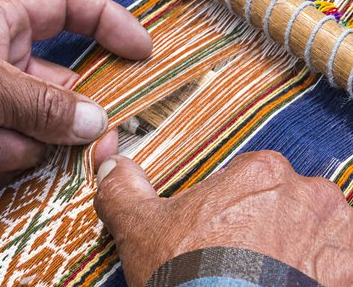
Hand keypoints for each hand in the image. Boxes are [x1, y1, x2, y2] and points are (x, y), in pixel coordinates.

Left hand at [0, 0, 151, 192]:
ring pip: (37, 134)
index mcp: (4, 26)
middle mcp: (6, 66)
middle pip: (65, 89)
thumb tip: (97, 122)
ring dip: (7, 144)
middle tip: (96, 143)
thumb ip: (42, 103)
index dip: (109, 24)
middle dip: (70, 120)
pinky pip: (9, 158)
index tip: (142, 50)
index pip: (69, 10)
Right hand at [94, 151, 352, 285]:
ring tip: (274, 277)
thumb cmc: (192, 277)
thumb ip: (124, 189)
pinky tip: (297, 285)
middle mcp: (307, 195)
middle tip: (247, 259)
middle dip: (273, 226)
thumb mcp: (141, 229)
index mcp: (259, 172)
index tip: (226, 233)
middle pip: (291, 204)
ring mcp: (338, 234)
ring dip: (306, 251)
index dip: (236, 208)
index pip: (253, 178)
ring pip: (322, 233)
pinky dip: (327, 275)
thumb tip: (112, 166)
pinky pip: (344, 265)